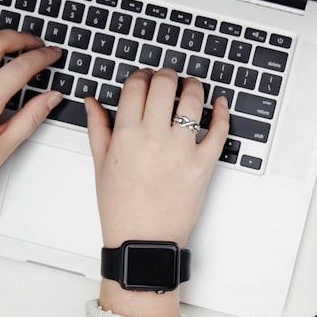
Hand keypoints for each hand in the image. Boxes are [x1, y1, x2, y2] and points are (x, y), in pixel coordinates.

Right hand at [86, 68, 229, 316]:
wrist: (143, 241)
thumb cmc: (121, 209)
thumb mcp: (100, 165)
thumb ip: (98, 128)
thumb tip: (93, 102)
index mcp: (126, 134)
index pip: (136, 85)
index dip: (141, 75)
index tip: (145, 78)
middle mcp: (154, 137)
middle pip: (164, 84)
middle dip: (167, 74)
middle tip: (169, 78)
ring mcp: (181, 150)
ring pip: (193, 100)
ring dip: (194, 86)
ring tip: (192, 87)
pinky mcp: (204, 164)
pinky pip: (219, 131)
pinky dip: (222, 112)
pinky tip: (220, 104)